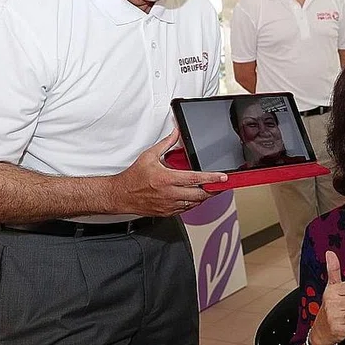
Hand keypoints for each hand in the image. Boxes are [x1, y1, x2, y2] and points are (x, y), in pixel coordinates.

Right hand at [110, 129, 227, 215]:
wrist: (121, 195)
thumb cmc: (133, 177)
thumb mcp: (149, 156)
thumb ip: (166, 143)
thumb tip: (176, 132)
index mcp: (167, 179)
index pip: (196, 178)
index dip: (212, 178)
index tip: (223, 177)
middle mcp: (170, 194)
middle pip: (200, 194)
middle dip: (214, 190)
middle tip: (221, 185)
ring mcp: (169, 205)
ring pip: (195, 203)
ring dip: (205, 197)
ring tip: (211, 190)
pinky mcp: (168, 212)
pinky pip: (186, 209)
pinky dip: (194, 203)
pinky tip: (196, 197)